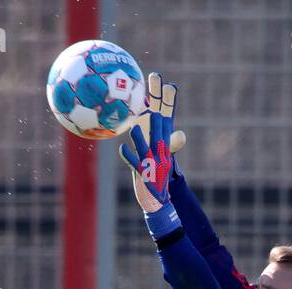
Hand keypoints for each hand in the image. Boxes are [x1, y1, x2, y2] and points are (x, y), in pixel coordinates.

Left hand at [120, 73, 182, 216]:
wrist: (158, 201)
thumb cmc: (156, 175)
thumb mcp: (157, 153)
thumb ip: (152, 134)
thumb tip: (154, 116)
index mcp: (165, 142)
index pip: (169, 117)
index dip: (169, 101)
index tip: (168, 84)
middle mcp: (161, 149)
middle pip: (162, 123)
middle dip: (161, 103)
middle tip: (158, 84)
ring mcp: (153, 162)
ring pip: (146, 144)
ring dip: (141, 135)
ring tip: (135, 125)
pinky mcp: (144, 174)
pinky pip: (134, 163)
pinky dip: (129, 156)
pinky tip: (122, 149)